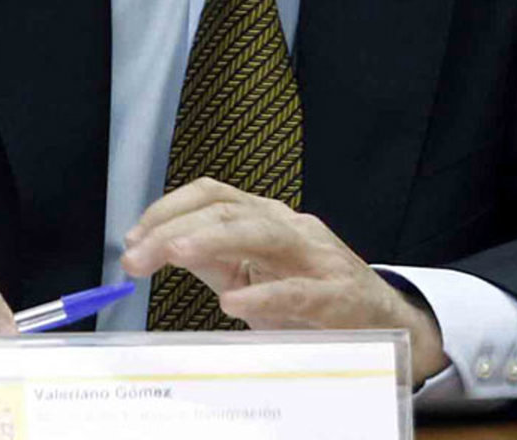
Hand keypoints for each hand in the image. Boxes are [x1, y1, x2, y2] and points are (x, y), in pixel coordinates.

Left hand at [121, 178, 446, 386]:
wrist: (384, 321)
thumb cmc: (311, 296)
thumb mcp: (253, 274)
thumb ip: (211, 260)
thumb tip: (156, 246)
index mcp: (265, 217)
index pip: (211, 195)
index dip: (168, 208)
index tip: (133, 236)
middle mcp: (289, 225)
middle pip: (227, 208)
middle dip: (175, 226)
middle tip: (136, 254)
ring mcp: (315, 256)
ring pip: (260, 232)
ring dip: (212, 239)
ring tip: (175, 252)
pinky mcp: (337, 295)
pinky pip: (297, 290)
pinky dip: (264, 295)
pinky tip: (235, 305)